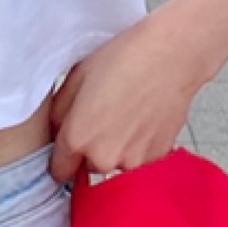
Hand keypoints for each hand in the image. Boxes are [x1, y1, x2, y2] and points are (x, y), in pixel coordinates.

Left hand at [47, 1, 207, 185]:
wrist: (170, 56)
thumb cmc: (123, 58)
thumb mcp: (76, 77)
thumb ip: (59, 113)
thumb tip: (58, 131)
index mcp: (78, 138)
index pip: (59, 170)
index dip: (62, 156)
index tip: (68, 144)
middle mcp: (104, 158)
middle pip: (88, 166)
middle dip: (91, 149)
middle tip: (103, 117)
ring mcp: (134, 162)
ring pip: (116, 163)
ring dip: (116, 148)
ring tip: (126, 115)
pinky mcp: (157, 157)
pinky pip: (139, 158)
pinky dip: (139, 145)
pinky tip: (143, 118)